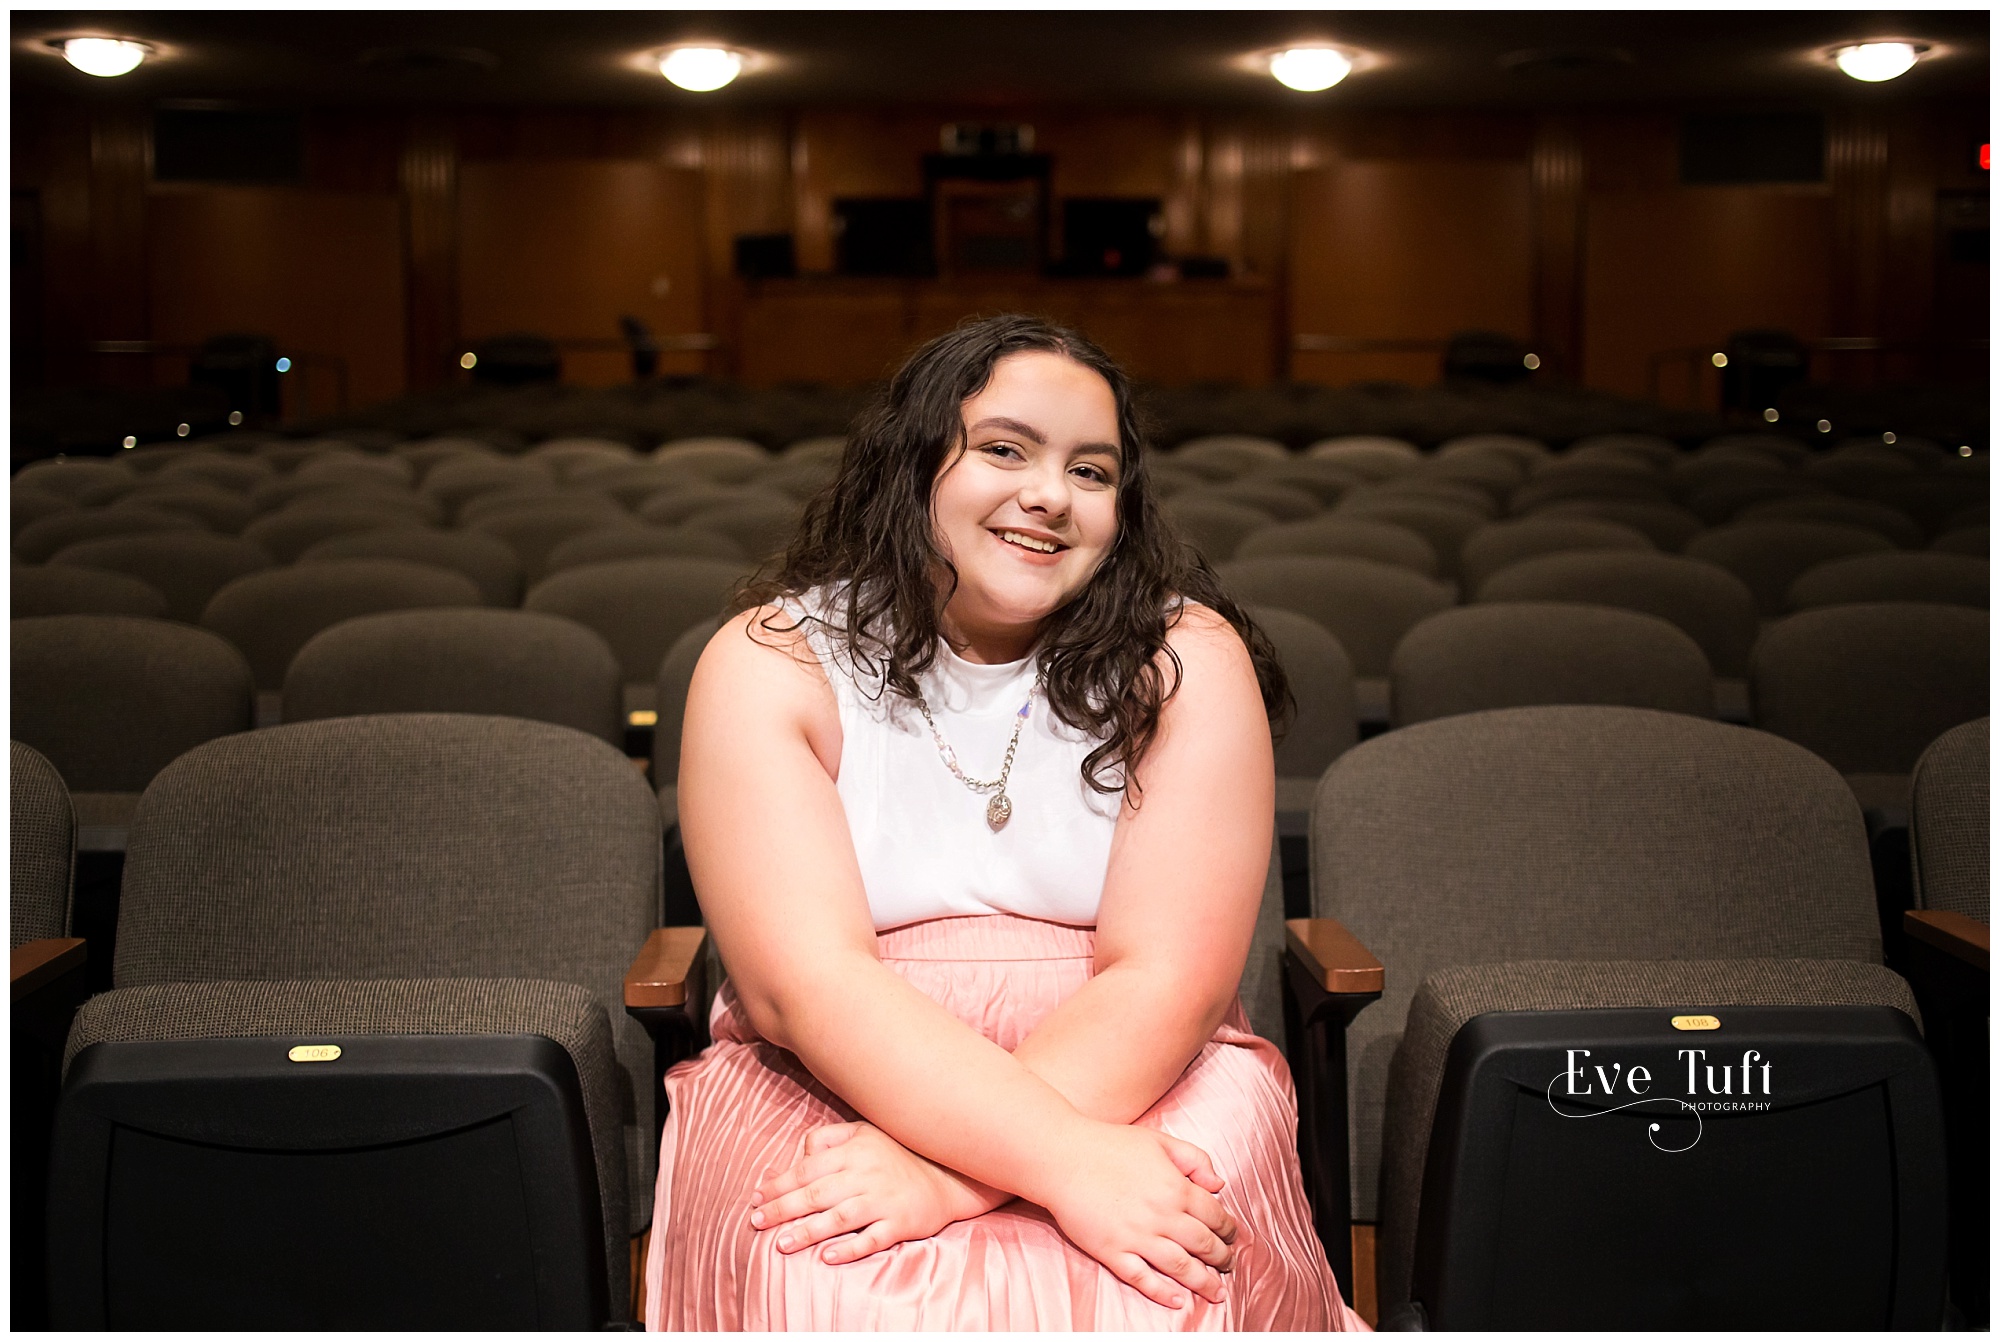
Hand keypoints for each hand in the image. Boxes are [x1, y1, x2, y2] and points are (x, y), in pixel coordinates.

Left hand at [750, 1121, 1010, 1263]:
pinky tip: (826, 1256)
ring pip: (839, 1217)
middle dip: (782, 1208)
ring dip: (808, 1231)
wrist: (949, 1175)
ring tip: (782, 1243)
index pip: (808, 1168)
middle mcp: (867, 1174)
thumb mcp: (866, 1132)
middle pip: (817, 1192)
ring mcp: (884, 1200)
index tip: (756, 1196)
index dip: (780, 1183)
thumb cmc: (899, 1154)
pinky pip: (871, 1238)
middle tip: (756, 1221)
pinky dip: (848, 1248)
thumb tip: (799, 1153)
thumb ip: (830, 1138)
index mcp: (855, 1150)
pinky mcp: (900, 1223)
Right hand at [1038, 1123, 1237, 1309]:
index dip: (1228, 1229)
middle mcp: (1162, 1216)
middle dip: (1222, 1258)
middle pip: (1204, 1245)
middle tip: (1228, 1265)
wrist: (1063, 1157)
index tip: (1230, 1236)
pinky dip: (1163, 1293)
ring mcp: (1136, 1237)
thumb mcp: (1159, 1140)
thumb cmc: (1110, 1144)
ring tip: (1216, 1291)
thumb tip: (1219, 1185)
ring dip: (1203, 1282)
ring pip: (1181, 1267)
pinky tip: (1177, 1300)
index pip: (1215, 1216)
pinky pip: (1143, 1279)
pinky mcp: (1112, 1252)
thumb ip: (1194, 1159)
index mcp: (1176, 1187)